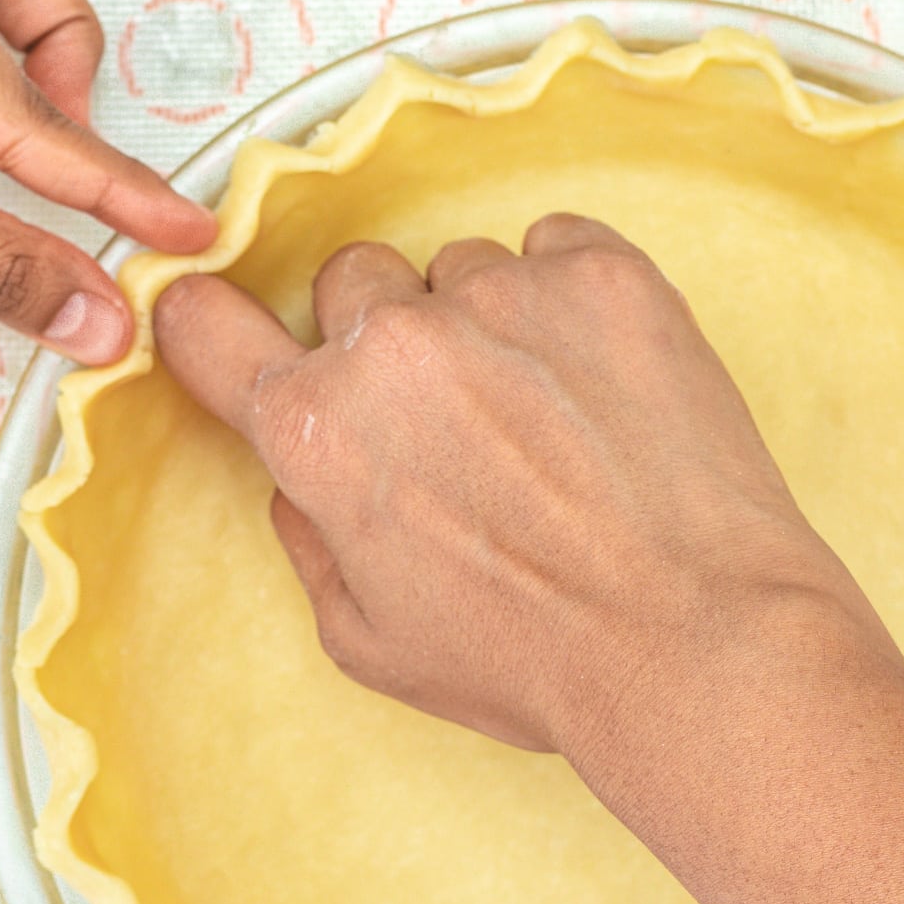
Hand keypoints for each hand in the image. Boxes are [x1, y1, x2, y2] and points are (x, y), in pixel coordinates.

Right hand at [154, 215, 898, 768]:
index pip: (207, 327)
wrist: (696, 640)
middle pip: (348, 282)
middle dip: (379, 338)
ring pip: (458, 267)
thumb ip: (309, 539)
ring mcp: (502, 295)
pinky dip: (565, 298)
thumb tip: (302, 480)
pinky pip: (553, 247)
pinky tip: (596, 379)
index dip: (211, 330)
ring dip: (483, 323)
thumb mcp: (368, 640)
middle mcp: (396, 345)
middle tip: (445, 415)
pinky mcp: (602, 276)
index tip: (226, 329)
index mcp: (320, 430)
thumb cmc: (538, 657)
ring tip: (546, 415)